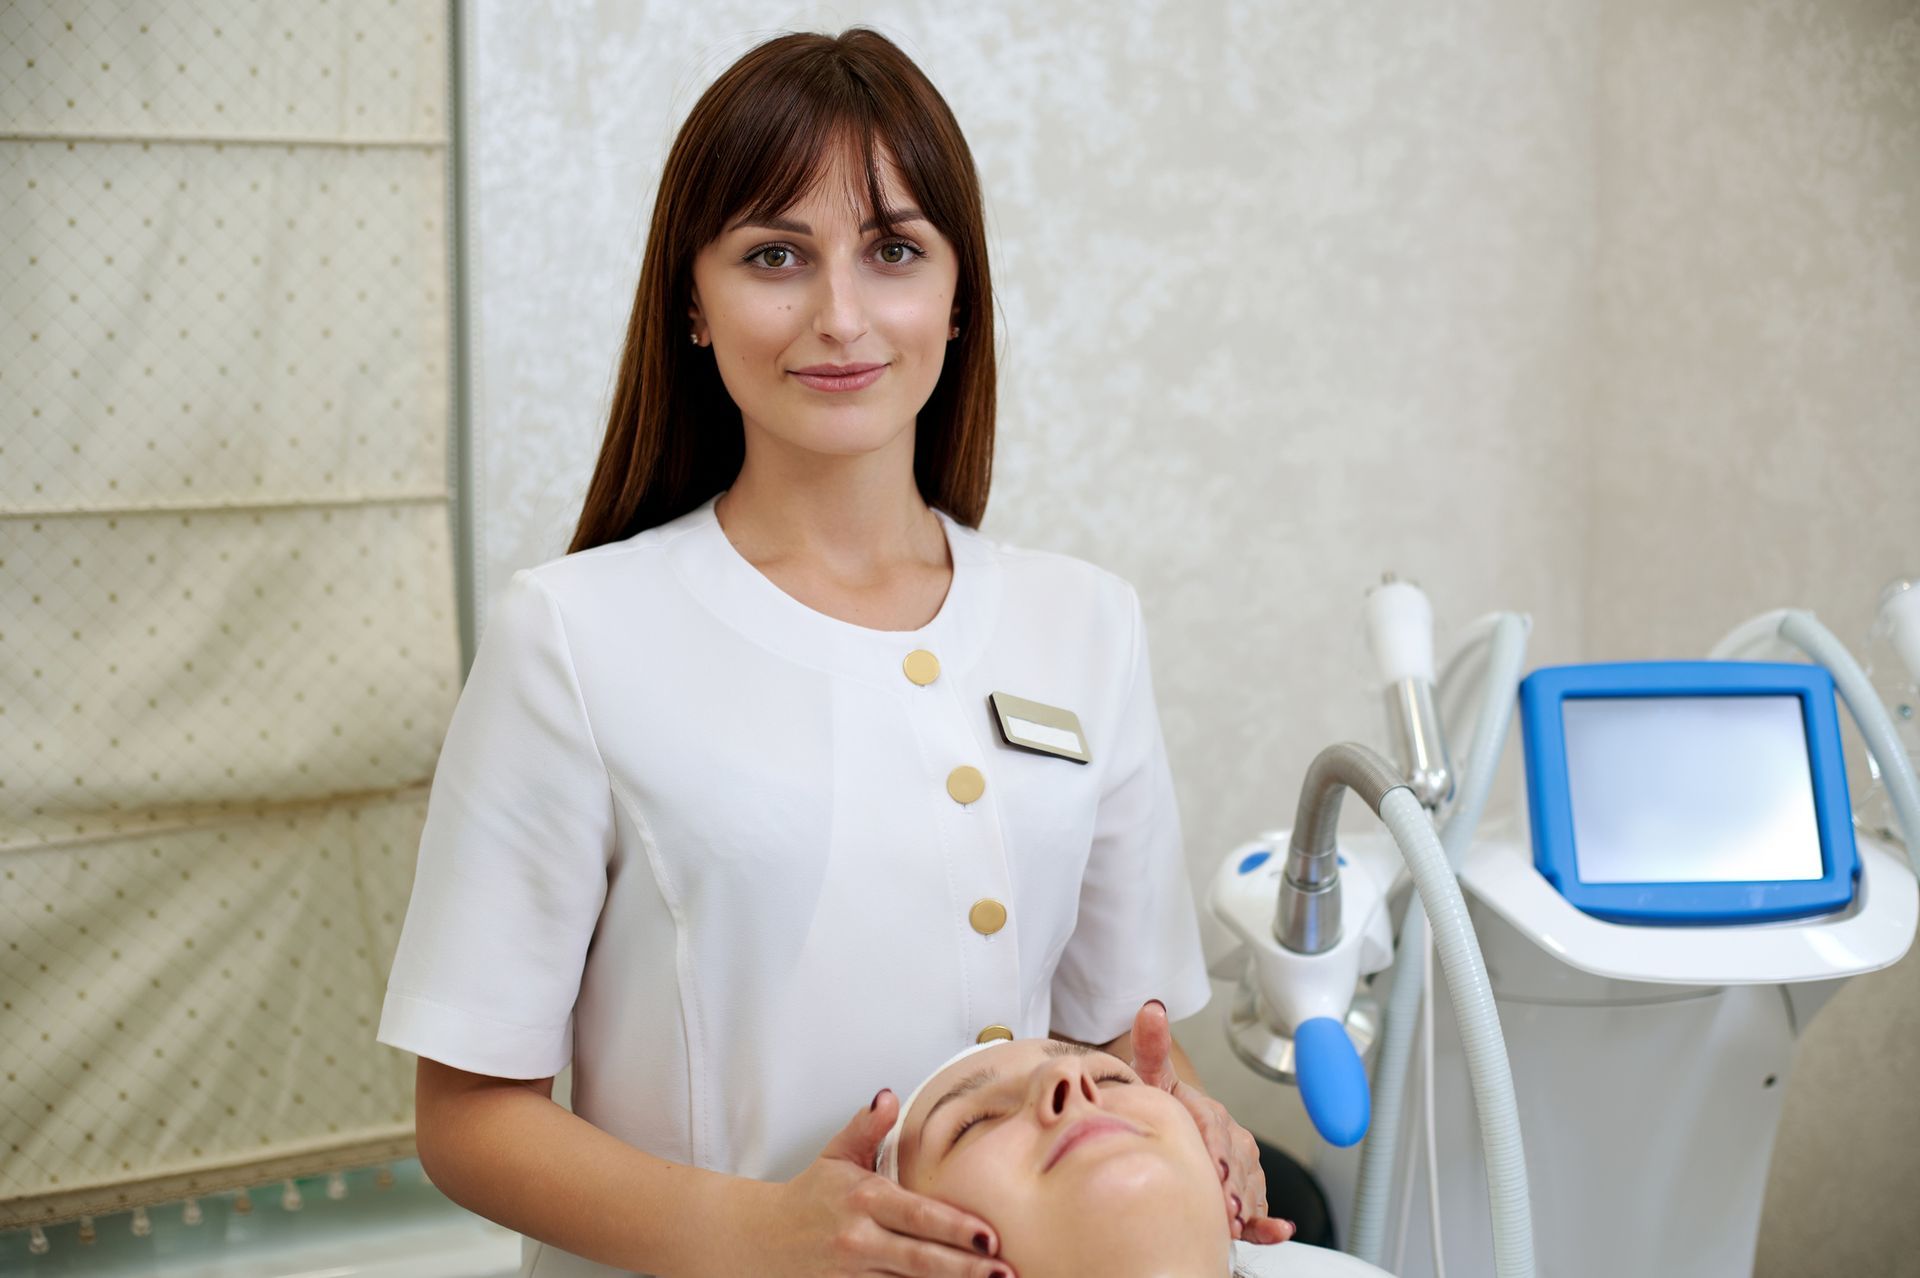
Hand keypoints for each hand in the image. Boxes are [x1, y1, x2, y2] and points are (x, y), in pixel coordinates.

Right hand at [759, 1088, 1020, 1276]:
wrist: (759, 1241)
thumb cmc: (809, 1198)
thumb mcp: (836, 1155)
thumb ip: (867, 1127)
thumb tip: (888, 1096)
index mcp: (864, 1200)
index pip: (917, 1215)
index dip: (954, 1227)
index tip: (990, 1235)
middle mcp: (860, 1239)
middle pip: (921, 1259)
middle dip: (965, 1268)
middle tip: (1005, 1273)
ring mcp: (854, 1274)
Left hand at [1129, 1000, 1295, 1245]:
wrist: (1163, 1119)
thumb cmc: (1154, 1101)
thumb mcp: (1148, 1076)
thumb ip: (1151, 1047)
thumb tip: (1152, 1008)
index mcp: (1207, 1111)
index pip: (1214, 1130)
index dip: (1216, 1153)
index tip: (1216, 1171)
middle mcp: (1229, 1136)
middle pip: (1234, 1165)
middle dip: (1230, 1188)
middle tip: (1225, 1211)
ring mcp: (1238, 1164)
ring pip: (1248, 1187)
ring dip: (1247, 1207)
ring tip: (1237, 1225)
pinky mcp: (1242, 1189)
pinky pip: (1259, 1207)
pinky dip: (1270, 1222)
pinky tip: (1278, 1231)